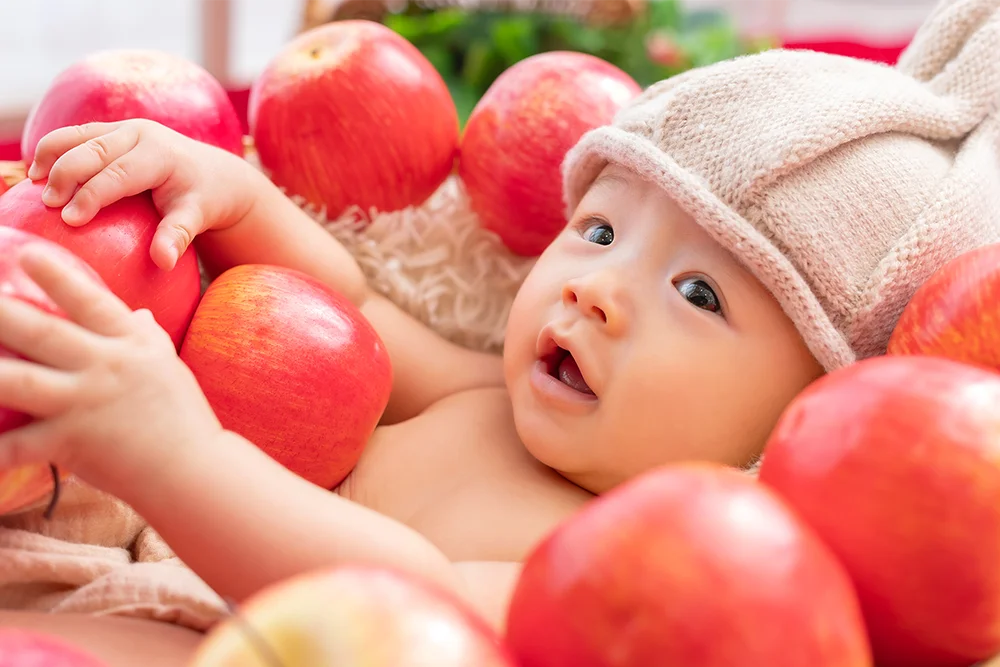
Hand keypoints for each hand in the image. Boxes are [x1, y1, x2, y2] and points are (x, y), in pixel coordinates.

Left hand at [0, 245, 222, 497]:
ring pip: (20, 382)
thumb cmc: (182, 415)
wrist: (195, 468)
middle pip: (42, 332)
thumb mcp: (167, 365)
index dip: (57, 276)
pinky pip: (19, 447)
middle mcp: (106, 366)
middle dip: (1, 312)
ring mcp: (87, 403)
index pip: (90, 301)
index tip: (26, 253)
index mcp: (130, 342)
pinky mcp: (73, 443)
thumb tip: (138, 312)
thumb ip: (146, 335)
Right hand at [26, 119, 256, 271]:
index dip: (91, 195)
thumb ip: (178, 236)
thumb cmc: (204, 200)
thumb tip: (163, 262)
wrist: (214, 173)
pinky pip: (76, 136)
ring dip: (51, 156)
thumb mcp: (197, 217)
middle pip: (92, 150)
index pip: (119, 174)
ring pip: (77, 135)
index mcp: (159, 154)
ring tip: (33, 185)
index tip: (69, 220)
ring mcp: (124, 128)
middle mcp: (140, 133)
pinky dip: (54, 151)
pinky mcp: (112, 131)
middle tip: (47, 205)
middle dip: (65, 174)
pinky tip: (39, 175)